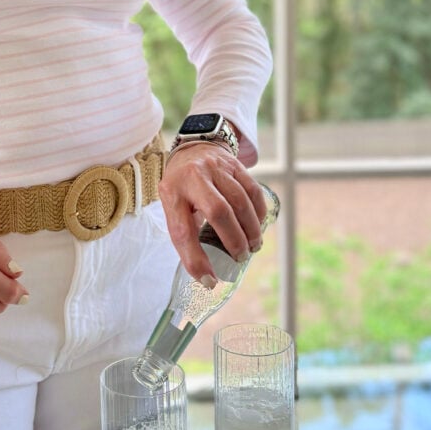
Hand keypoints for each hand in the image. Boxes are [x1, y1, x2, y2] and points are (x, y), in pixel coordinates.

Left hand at [158, 143, 265, 284]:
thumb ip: (187, 232)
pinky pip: (252, 190)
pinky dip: (258, 212)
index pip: (182, 231)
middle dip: (233, 240)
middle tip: (240, 257)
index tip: (209, 280)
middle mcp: (192, 178)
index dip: (195, 259)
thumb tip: (206, 273)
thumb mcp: (174, 205)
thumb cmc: (182, 187)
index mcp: (172, 193)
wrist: (193, 149)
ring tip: (252, 247)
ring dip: (250, 229)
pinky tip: (257, 226)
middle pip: (218, 212)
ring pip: (239, 201)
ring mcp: (215, 168)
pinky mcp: (234, 164)